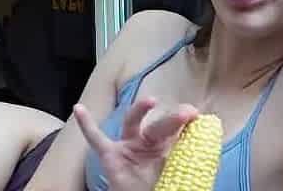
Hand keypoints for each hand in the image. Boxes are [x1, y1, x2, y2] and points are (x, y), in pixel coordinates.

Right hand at [73, 98, 198, 190]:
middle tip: (187, 113)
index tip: (197, 116)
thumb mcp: (176, 174)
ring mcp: (128, 146)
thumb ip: (185, 160)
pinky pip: (96, 139)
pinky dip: (87, 124)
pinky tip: (79, 109)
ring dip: (140, 110)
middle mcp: (147, 142)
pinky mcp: (110, 155)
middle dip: (172, 118)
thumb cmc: (157, 184)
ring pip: (133, 123)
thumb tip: (202, 148)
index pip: (177, 131)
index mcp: (166, 146)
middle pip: (159, 126)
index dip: (186, 123)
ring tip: (150, 100)